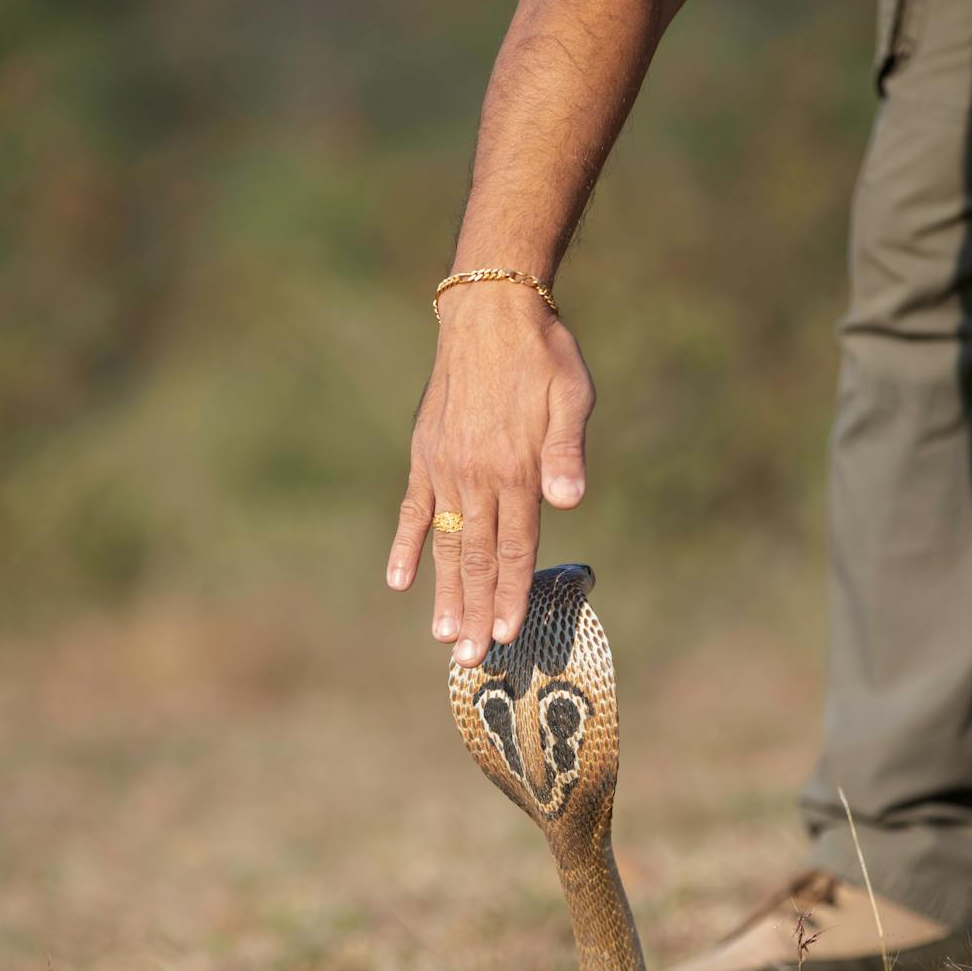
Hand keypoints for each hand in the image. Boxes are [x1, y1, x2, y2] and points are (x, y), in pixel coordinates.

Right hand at [386, 284, 594, 664]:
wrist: (490, 312)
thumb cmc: (543, 357)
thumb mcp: (571, 396)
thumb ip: (567, 450)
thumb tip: (570, 499)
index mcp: (514, 468)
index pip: (514, 547)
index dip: (510, 593)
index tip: (505, 634)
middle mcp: (475, 476)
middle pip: (475, 557)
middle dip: (475, 610)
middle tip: (471, 658)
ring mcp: (444, 468)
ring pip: (444, 543)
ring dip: (444, 592)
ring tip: (443, 635)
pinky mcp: (425, 455)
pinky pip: (413, 510)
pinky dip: (406, 546)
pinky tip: (399, 581)